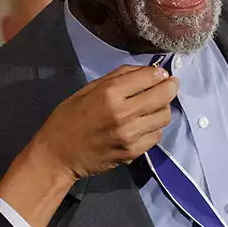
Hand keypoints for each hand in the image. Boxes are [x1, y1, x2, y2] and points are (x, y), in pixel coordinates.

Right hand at [31, 64, 175, 179]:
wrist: (57, 155)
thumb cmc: (68, 117)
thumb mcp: (88, 89)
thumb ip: (118, 77)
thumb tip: (148, 71)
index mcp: (110, 93)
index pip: (149, 76)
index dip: (159, 73)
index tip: (160, 73)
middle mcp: (124, 113)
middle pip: (163, 96)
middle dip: (170, 87)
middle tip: (168, 85)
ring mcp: (130, 135)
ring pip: (164, 116)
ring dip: (163, 108)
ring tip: (154, 106)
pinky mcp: (133, 152)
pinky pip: (156, 136)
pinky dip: (154, 127)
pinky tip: (144, 125)